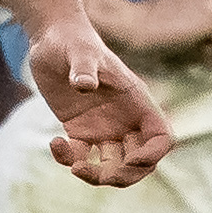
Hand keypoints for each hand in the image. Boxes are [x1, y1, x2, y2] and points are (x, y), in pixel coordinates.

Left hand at [25, 19, 174, 186]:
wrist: (51, 37)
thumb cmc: (70, 39)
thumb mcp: (79, 50)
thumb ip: (84, 66)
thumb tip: (84, 85)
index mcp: (136, 100)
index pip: (161, 137)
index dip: (151, 155)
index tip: (130, 161)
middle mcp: (125, 118)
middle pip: (140, 160)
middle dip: (124, 175)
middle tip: (98, 175)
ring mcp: (104, 127)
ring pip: (113, 165)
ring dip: (97, 174)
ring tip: (74, 165)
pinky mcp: (80, 130)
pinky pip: (83, 157)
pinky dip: (70, 160)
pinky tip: (54, 143)